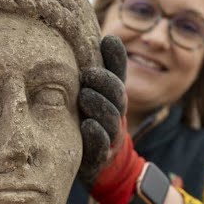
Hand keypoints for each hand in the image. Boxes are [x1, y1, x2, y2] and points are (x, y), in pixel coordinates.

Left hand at [78, 36, 145, 203]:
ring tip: (85, 96)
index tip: (108, 40)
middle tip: (87, 74)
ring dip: (98, 106)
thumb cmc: (94, 123)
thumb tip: (107, 36)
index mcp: (113, 98)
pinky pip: (99, 146)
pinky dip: (95, 136)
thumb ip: (103, 69)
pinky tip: (88, 126)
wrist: (103, 167)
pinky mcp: (99, 157)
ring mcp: (109, 137)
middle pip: (117, 96)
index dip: (116, 58)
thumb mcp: (98, 96)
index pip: (118, 75)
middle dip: (104, 83)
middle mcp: (115, 115)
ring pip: (109, 120)